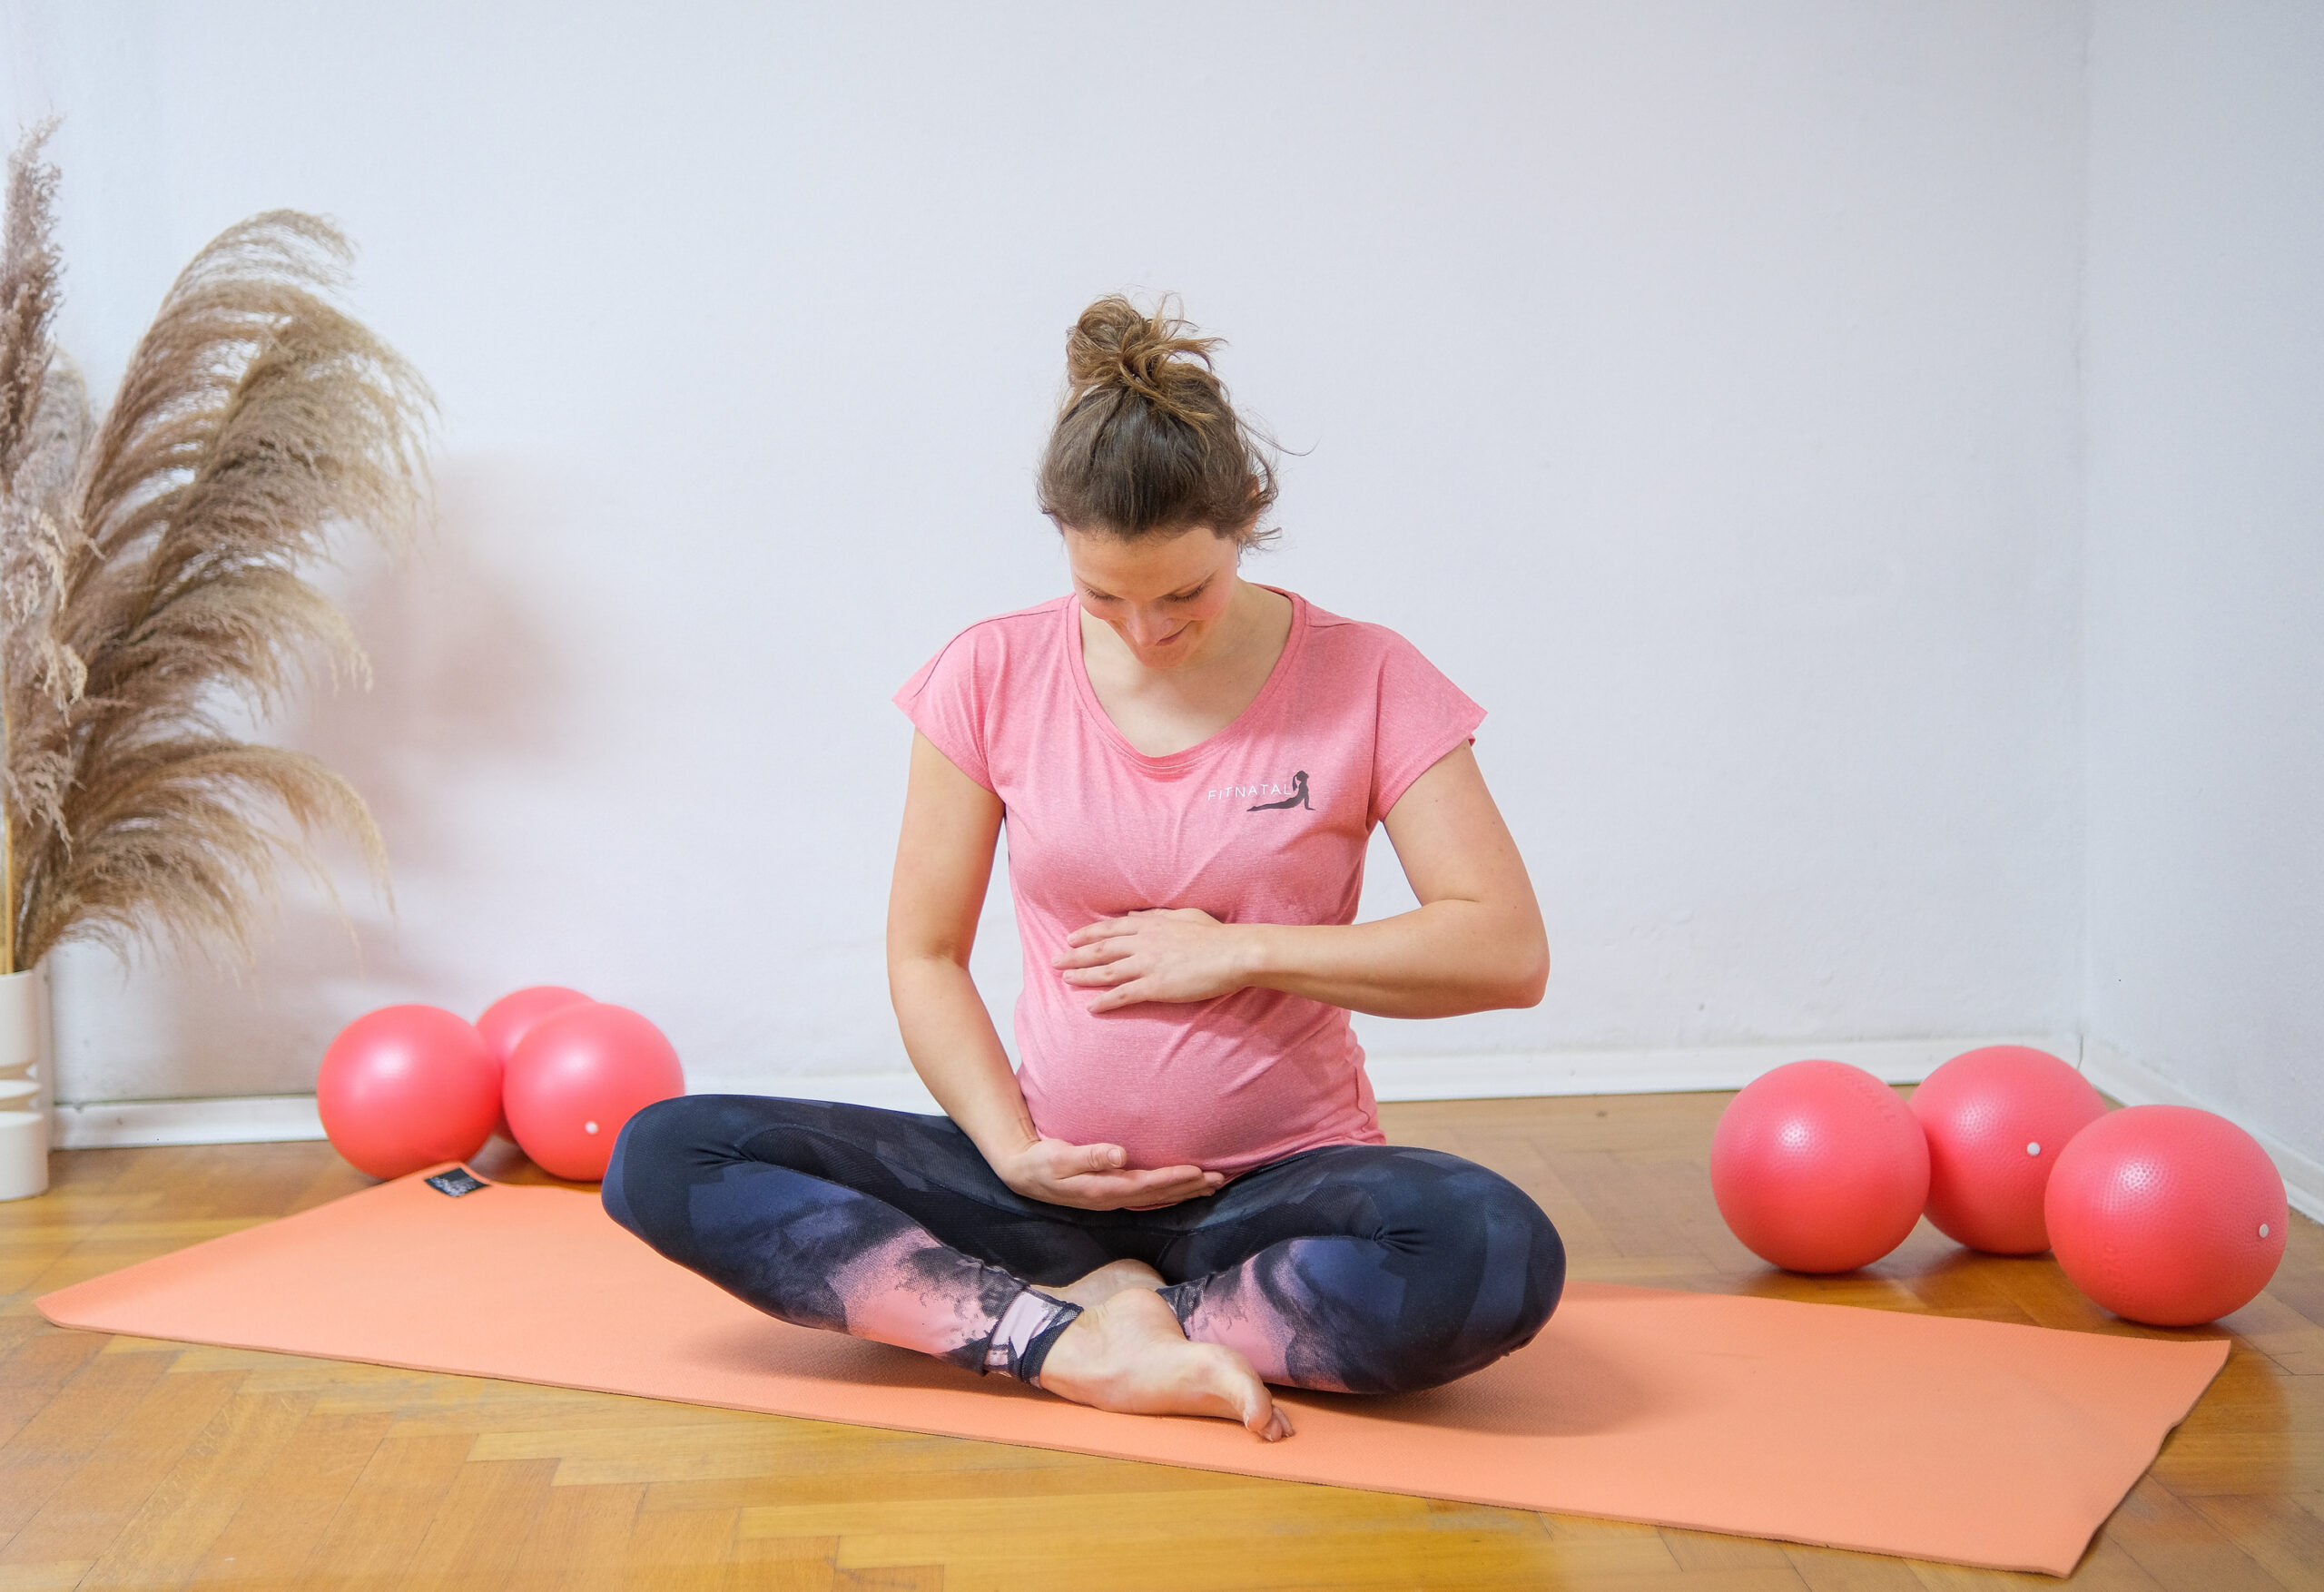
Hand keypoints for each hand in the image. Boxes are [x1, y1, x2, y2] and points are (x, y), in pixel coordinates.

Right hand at [992, 1136, 1223, 1209]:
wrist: (1022, 1172)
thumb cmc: (1040, 1161)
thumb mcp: (1059, 1157)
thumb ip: (1090, 1156)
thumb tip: (1120, 1154)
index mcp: (1103, 1190)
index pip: (1147, 1186)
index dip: (1174, 1179)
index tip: (1198, 1171)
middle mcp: (1112, 1197)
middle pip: (1159, 1194)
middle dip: (1189, 1187)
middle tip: (1220, 1179)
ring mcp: (1112, 1197)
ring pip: (1156, 1196)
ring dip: (1184, 1191)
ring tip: (1211, 1185)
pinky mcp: (1110, 1191)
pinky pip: (1147, 1193)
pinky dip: (1168, 1190)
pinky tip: (1181, 1186)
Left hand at [1054, 908, 1254, 1012]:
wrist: (1232, 953)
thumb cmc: (1215, 935)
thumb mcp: (1183, 915)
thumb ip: (1157, 916)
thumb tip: (1135, 917)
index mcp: (1150, 925)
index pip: (1110, 929)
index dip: (1087, 934)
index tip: (1070, 938)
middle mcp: (1143, 943)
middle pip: (1100, 949)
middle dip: (1074, 955)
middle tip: (1054, 961)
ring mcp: (1147, 965)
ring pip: (1106, 971)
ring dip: (1082, 976)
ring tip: (1065, 980)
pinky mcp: (1155, 987)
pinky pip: (1123, 995)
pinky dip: (1104, 1001)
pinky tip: (1091, 1007)